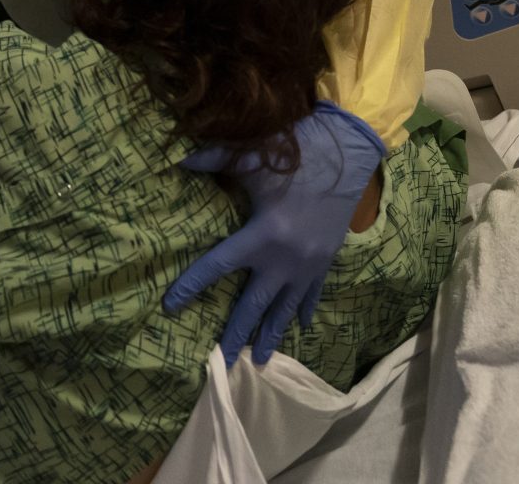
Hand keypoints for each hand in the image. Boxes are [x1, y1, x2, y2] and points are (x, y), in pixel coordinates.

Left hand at [164, 101, 386, 365]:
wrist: (348, 157)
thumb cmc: (297, 156)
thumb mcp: (252, 157)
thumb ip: (213, 159)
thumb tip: (176, 160)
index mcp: (263, 234)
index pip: (218, 265)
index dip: (192, 285)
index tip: (170, 305)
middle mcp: (285, 259)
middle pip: (254, 304)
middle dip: (238, 333)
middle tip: (223, 362)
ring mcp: (308, 264)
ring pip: (285, 308)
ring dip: (272, 334)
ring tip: (261, 361)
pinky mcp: (326, 261)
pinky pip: (312, 293)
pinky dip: (304, 310)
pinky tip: (300, 327)